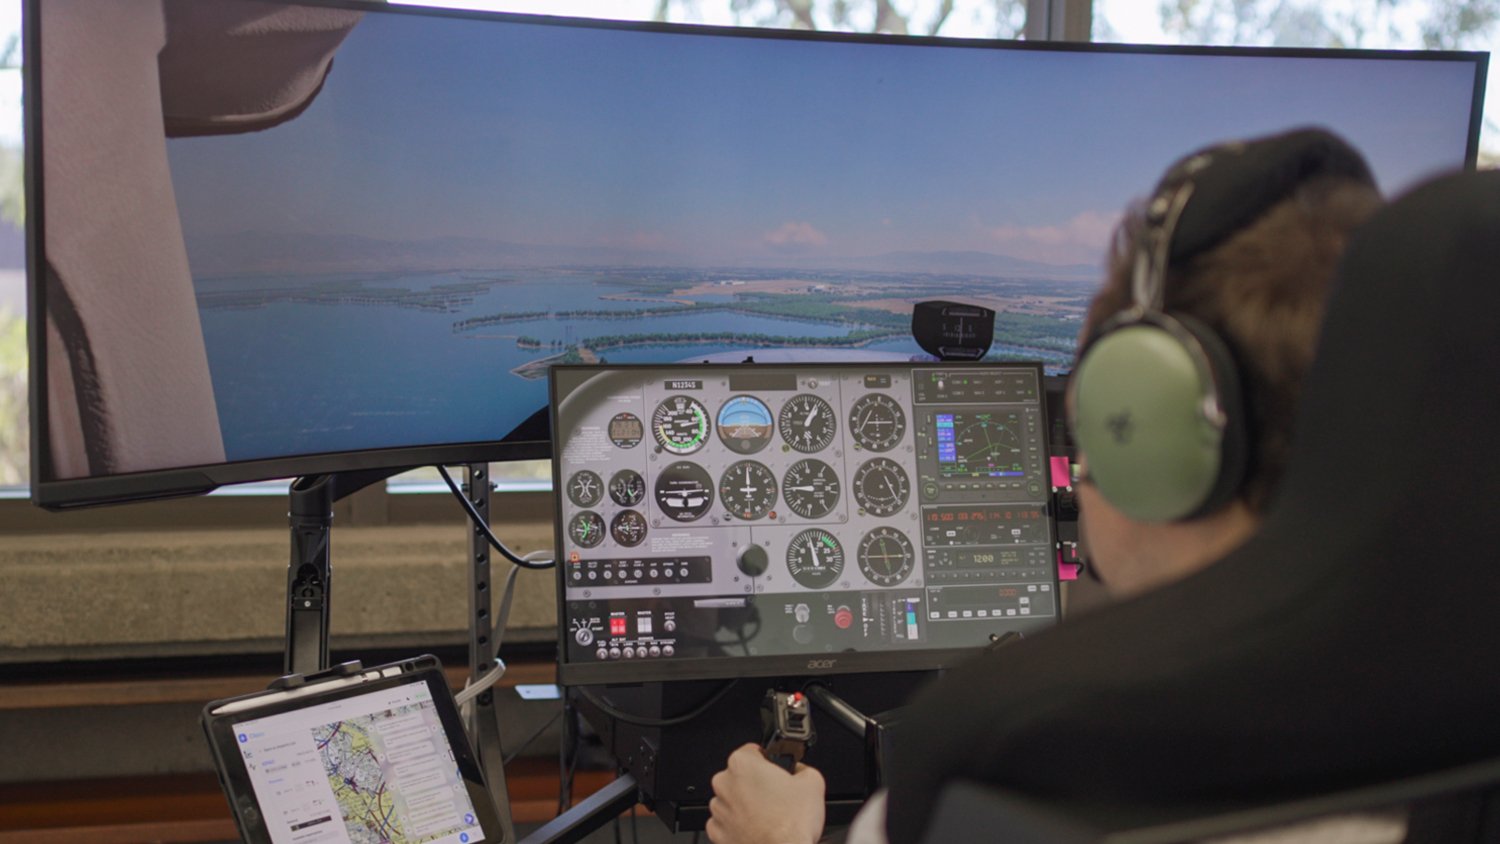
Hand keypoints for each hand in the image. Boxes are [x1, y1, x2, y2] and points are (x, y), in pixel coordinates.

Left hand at [707, 743, 824, 843]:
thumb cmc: (791, 825)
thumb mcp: (813, 782)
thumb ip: (802, 768)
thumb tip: (799, 771)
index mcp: (742, 764)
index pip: (752, 751)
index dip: (768, 762)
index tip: (775, 772)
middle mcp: (724, 785)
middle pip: (740, 777)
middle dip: (756, 785)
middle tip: (777, 798)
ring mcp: (718, 811)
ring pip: (732, 801)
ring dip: (747, 806)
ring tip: (770, 818)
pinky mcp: (717, 834)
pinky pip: (727, 824)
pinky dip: (739, 827)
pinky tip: (758, 830)